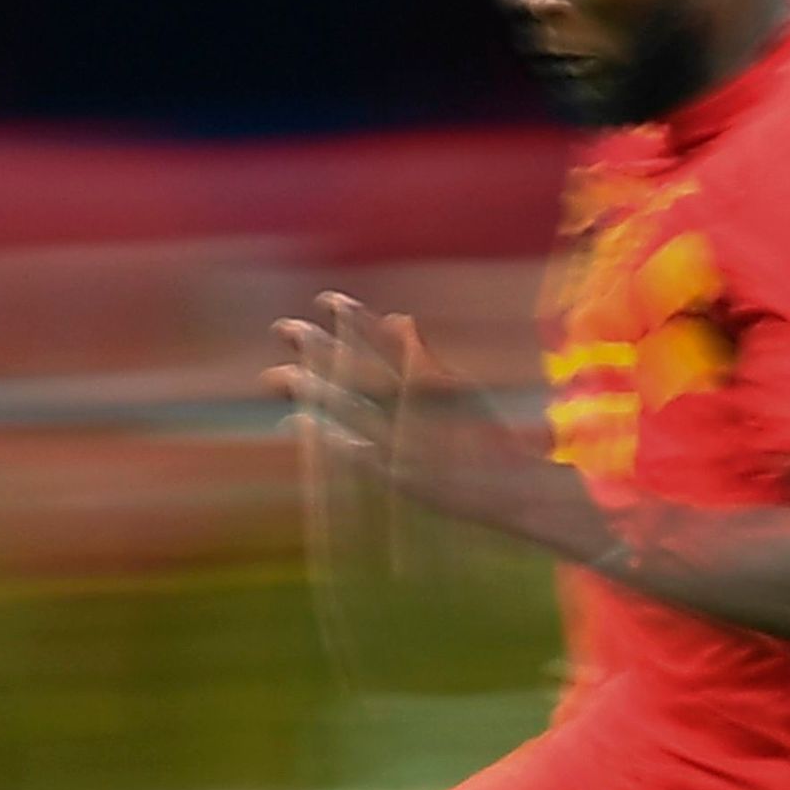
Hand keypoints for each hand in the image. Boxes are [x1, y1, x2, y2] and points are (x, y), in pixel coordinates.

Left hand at [271, 292, 540, 533]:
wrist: (514, 491)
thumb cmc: (489, 439)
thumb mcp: (461, 388)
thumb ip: (424, 354)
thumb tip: (397, 316)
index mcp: (433, 381)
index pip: (386, 341)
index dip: (354, 319)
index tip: (326, 299)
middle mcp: (416, 407)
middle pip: (356, 368)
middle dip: (317, 347)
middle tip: (282, 328)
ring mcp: (404, 442)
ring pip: (346, 406)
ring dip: (309, 388)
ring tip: (274, 374)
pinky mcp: (397, 476)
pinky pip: (351, 452)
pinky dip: (322, 435)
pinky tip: (294, 422)